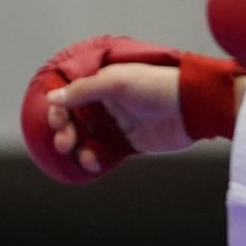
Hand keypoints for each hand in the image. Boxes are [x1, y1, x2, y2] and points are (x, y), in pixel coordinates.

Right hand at [21, 35, 245, 183]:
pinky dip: (93, 159)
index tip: (57, 122)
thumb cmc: (156, 86)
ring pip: (85, 139)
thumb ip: (83, 90)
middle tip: (65, 143)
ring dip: (78, 148)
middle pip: (73, 120)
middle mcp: (105, 103)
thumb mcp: (116, 82)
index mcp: (100, 84)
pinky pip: (103, 153)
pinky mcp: (128, 143)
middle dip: (66, 132)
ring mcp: (116, 124)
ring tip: (84, 157)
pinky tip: (94, 163)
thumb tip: (52, 98)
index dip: (58, 110)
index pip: (68, 97)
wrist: (193, 107)